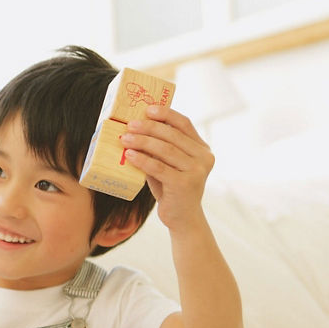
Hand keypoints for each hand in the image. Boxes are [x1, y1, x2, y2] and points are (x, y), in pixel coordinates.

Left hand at [119, 105, 212, 229]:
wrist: (182, 218)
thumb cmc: (171, 189)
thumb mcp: (168, 165)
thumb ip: (160, 149)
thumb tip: (135, 129)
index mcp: (202, 149)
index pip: (185, 124)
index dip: (166, 114)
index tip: (148, 109)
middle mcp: (204, 158)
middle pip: (172, 135)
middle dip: (149, 128)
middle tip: (130, 124)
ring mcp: (197, 171)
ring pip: (165, 150)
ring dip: (142, 142)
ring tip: (124, 138)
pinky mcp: (184, 184)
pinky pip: (159, 167)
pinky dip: (142, 159)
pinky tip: (129, 155)